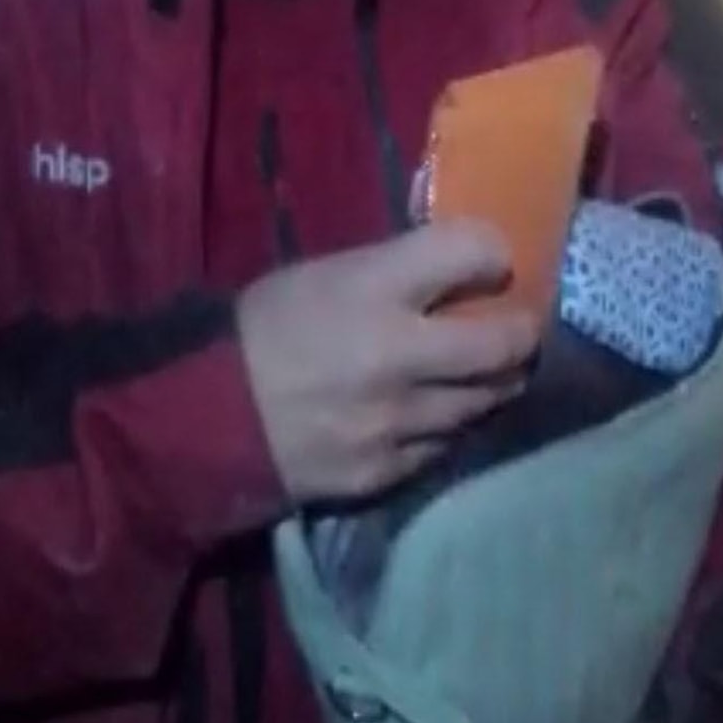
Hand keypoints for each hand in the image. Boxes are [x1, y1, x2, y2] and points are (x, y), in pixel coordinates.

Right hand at [238, 222, 537, 506]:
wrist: (201, 419)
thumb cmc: (263, 330)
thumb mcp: (324, 274)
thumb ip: (395, 270)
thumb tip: (458, 263)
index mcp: (374, 288)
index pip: (475, 252)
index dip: (496, 255)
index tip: (496, 266)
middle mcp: (397, 354)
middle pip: (505, 343)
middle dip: (522, 333)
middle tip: (517, 330)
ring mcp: (396, 420)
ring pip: (484, 402)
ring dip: (491, 385)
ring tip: (482, 374)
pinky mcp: (385, 470)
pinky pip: (444, 446)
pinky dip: (446, 428)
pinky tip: (432, 416)